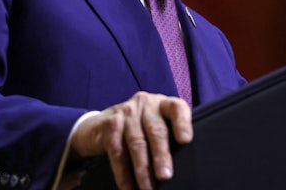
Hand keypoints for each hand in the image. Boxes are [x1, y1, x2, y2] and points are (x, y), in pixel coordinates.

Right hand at [70, 92, 192, 189]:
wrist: (100, 124)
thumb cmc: (139, 128)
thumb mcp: (155, 124)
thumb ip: (170, 136)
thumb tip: (184, 165)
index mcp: (162, 104)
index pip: (176, 108)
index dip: (182, 123)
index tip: (185, 140)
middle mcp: (145, 105)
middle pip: (156, 130)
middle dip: (161, 155)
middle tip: (165, 175)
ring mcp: (126, 113)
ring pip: (137, 143)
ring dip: (143, 169)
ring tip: (148, 187)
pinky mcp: (109, 126)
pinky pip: (118, 153)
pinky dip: (123, 173)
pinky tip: (128, 187)